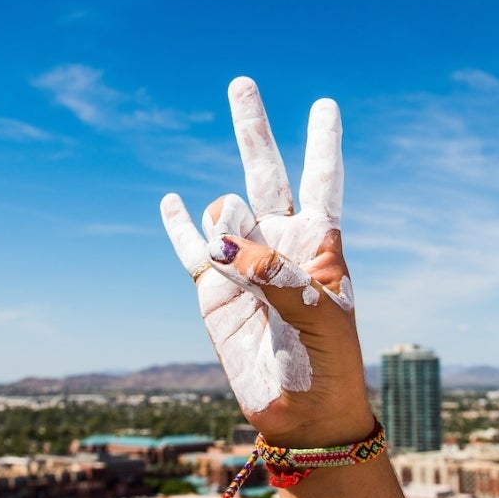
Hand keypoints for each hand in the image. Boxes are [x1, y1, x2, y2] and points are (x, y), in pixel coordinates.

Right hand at [161, 77, 372, 447]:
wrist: (302, 413)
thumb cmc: (328, 366)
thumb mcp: (319, 318)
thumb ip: (276, 275)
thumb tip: (222, 242)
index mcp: (320, 245)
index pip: (322, 180)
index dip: (323, 143)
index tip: (324, 106)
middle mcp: (280, 246)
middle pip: (266, 173)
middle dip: (252, 130)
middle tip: (241, 83)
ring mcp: (244, 266)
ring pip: (225, 213)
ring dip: (227, 222)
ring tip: (238, 264)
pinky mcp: (213, 291)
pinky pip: (191, 249)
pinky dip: (178, 225)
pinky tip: (170, 201)